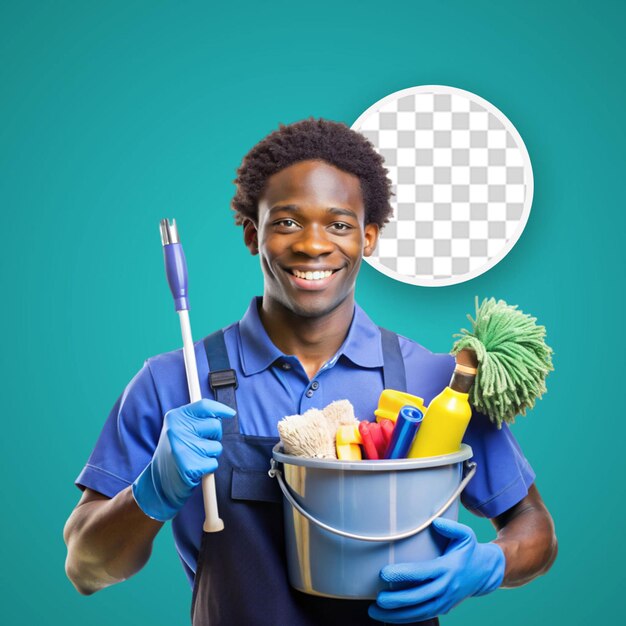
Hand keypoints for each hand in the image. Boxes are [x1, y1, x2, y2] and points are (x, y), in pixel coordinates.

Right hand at [132, 399, 235, 520]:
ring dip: (211, 454)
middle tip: (200, 444)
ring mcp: (183, 448)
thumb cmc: (174, 453)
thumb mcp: (178, 429)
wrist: (159, 482)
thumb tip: (220, 414)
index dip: (220, 408)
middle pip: (215, 425)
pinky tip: (195, 468)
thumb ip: (196, 419)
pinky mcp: (190, 466)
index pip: (204, 406)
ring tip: (195, 457)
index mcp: (175, 417)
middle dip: (214, 436)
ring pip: (217, 446)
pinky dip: (208, 468)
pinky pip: (214, 463)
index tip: (230, 413)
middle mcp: (177, 430)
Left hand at [368, 518, 504, 622]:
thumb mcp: (466, 535)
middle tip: (378, 599)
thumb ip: (451, 527)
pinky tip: (388, 617)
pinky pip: (423, 615)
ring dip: (397, 615)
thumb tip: (435, 522)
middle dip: (397, 600)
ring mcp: (445, 600)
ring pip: (419, 612)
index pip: (422, 573)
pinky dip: (405, 619)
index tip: (384, 573)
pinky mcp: (443, 608)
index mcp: (447, 568)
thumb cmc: (469, 550)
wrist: (486, 572)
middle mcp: (446, 587)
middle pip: (419, 597)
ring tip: (375, 611)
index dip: (402, 574)